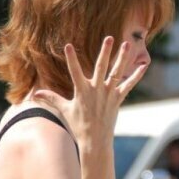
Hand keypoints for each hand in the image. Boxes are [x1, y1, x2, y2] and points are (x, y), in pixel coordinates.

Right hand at [32, 37, 147, 145]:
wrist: (95, 140)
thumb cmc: (78, 125)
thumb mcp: (64, 110)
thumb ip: (52, 98)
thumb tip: (35, 93)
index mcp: (82, 91)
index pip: (74, 71)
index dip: (71, 59)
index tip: (68, 46)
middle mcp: (96, 90)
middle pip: (101, 67)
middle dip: (105, 51)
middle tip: (109, 37)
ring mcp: (109, 94)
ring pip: (117, 72)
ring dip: (122, 58)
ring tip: (127, 44)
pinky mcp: (118, 99)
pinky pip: (129, 84)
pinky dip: (136, 75)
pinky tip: (144, 66)